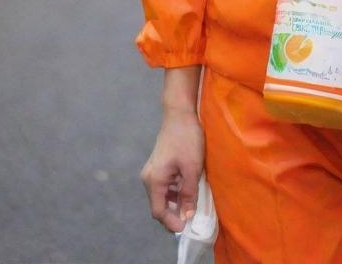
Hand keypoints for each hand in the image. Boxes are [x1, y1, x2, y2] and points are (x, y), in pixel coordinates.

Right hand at [140, 106, 204, 233]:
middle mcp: (149, 178)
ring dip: (176, 203)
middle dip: (174, 214)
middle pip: (159, 205)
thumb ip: (188, 194)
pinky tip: (188, 191)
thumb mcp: (192, 168)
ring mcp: (153, 172)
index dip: (171, 222)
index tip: (186, 228)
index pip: (158, 212)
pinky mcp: (159, 166)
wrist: (180, 113)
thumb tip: (187, 216)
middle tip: (191, 220)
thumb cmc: (186, 139)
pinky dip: (176, 192)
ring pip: (163, 196)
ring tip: (192, 206)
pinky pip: (165, 186)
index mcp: (154, 180)